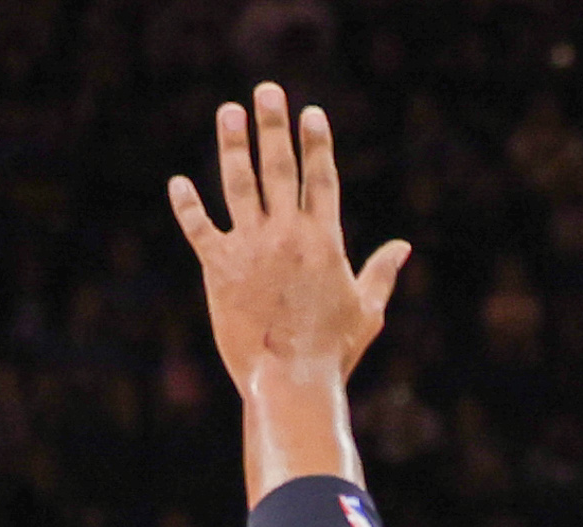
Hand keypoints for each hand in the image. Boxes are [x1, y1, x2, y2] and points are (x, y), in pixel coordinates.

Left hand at [168, 84, 411, 393]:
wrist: (290, 379)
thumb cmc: (334, 351)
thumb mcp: (368, 311)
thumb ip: (383, 272)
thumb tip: (403, 246)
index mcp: (324, 241)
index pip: (321, 179)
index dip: (317, 144)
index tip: (312, 113)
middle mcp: (286, 235)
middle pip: (279, 168)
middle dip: (274, 126)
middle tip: (268, 91)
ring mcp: (250, 248)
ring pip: (238, 184)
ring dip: (233, 144)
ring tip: (229, 112)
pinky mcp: (218, 267)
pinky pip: (199, 227)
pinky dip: (187, 205)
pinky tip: (178, 182)